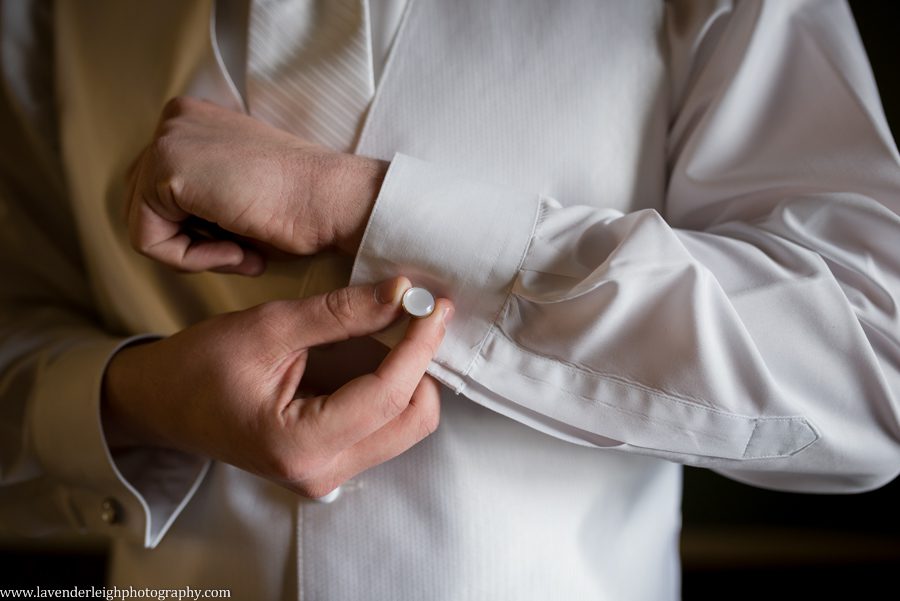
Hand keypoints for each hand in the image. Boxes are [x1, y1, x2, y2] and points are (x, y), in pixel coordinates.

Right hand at [102, 277, 451, 498]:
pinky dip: (394, 387)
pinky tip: (383, 351)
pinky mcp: (331, 463)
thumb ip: (339, 313)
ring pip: (406, 426)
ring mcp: (328, 475)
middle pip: (412, 421)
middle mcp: (321, 474)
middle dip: (424, 365)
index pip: (387, 396)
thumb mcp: (268, 327)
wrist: (162, 404)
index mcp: (298, 445)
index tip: (435, 304)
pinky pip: (386, 427)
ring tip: (401, 327)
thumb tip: (400, 293)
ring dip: (412, 376)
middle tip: (419, 314)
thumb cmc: (199, 366)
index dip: (420, 346)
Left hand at [126, 96, 386, 275]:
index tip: (243, 240)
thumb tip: (160, 229)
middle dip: (192, 241)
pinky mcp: (166, 169)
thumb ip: (195, 196)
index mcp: (193, 118)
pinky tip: (236, 252)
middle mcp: (174, 119)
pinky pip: (149, 241)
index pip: (159, 190)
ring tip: (241, 254)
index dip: (198, 230)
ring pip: (143, 225)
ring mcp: (167, 139)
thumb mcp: (234, 190)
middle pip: (144, 206)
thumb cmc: (300, 207)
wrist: (333, 200)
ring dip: (194, 254)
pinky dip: (191, 260)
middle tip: (243, 253)